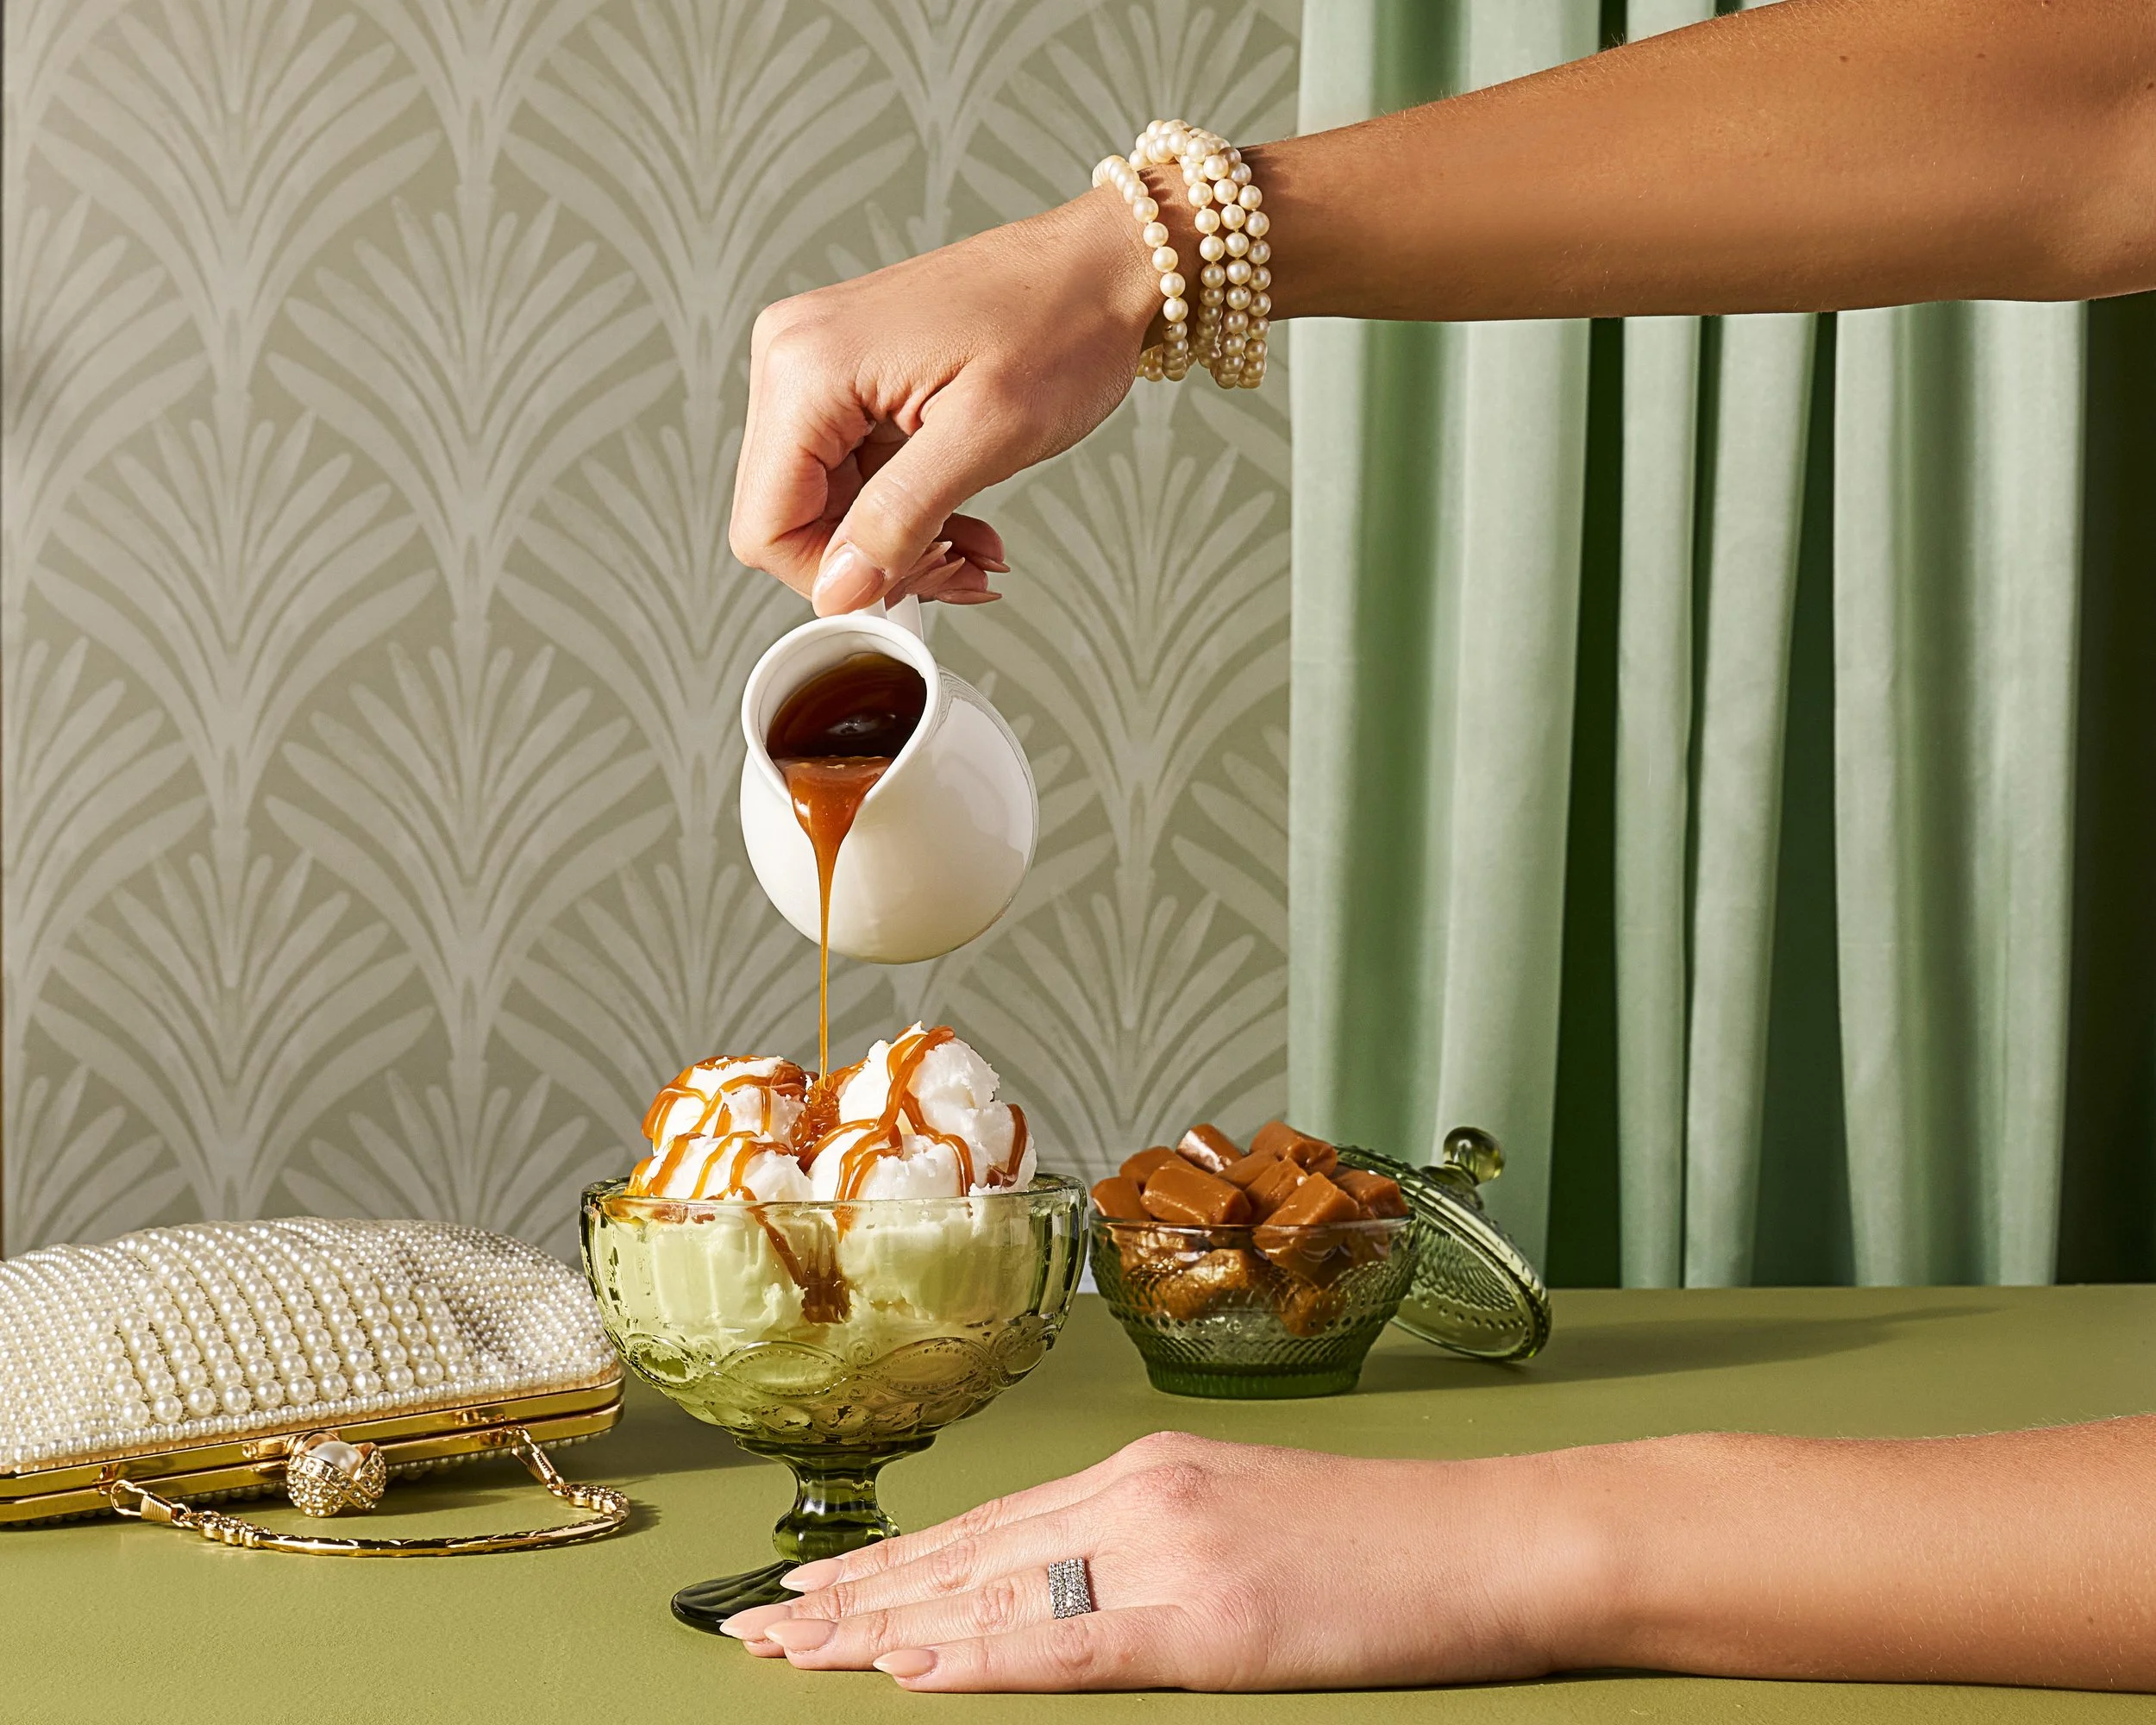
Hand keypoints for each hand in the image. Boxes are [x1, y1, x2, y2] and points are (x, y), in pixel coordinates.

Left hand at [717, 1430, 1586, 1691]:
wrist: (1488, 1538)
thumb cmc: (1382, 1541)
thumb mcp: (1245, 1520)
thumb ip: (1147, 1547)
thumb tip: (1061, 1595)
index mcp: (1145, 1472)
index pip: (986, 1529)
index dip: (891, 1566)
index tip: (812, 1592)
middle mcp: (1137, 1495)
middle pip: (965, 1558)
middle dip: (852, 1599)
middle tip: (754, 1629)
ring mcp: (1166, 1549)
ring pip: (990, 1596)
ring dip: (878, 1630)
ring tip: (791, 1652)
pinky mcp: (1206, 1617)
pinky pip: (1066, 1646)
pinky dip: (977, 1659)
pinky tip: (910, 1670)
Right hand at [729, 187, 1160, 614]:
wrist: (1100, 266)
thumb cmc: (1061, 326)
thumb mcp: (986, 437)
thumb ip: (901, 518)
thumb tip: (839, 591)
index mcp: (809, 369)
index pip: (765, 525)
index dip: (833, 577)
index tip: (909, 588)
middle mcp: (795, 359)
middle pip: (792, 517)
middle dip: (876, 561)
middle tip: (959, 569)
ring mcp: (820, 364)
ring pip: (827, 505)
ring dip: (901, 542)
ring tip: (973, 549)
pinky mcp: (852, 376)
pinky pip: (855, 473)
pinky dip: (907, 510)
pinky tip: (963, 521)